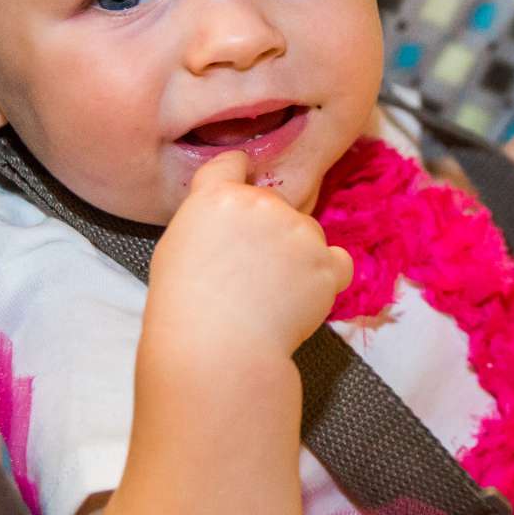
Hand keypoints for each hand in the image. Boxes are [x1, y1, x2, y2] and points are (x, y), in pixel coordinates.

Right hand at [146, 151, 354, 367]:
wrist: (217, 350)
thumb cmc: (185, 309)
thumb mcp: (177, 248)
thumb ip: (209, 221)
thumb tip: (231, 223)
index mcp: (217, 197)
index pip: (233, 164)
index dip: (238, 179)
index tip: (241, 196)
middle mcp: (262, 204)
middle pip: (274, 204)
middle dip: (268, 230)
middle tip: (251, 272)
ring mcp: (299, 232)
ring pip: (307, 233)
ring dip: (297, 255)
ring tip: (270, 295)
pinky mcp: (326, 263)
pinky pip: (337, 262)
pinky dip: (326, 277)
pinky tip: (301, 298)